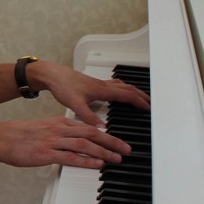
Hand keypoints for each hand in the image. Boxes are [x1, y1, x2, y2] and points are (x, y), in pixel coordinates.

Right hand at [0, 116, 131, 169]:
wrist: (0, 137)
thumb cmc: (19, 135)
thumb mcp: (43, 128)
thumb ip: (59, 134)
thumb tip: (73, 142)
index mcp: (59, 122)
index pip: (88, 127)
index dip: (106, 134)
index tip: (118, 141)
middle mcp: (59, 129)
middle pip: (92, 133)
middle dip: (112, 141)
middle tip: (126, 149)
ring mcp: (53, 141)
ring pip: (84, 144)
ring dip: (103, 151)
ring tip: (116, 158)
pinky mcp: (46, 153)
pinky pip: (70, 157)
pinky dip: (86, 160)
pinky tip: (97, 164)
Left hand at [31, 61, 150, 127]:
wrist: (53, 75)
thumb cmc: (63, 86)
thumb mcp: (75, 105)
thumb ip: (89, 117)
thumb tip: (102, 129)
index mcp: (103, 90)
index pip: (127, 95)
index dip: (139, 102)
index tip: (149, 108)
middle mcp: (103, 85)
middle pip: (128, 89)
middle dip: (141, 96)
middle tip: (150, 103)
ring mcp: (99, 83)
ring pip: (121, 85)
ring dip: (132, 91)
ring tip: (139, 97)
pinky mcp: (93, 83)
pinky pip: (114, 85)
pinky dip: (122, 88)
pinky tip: (117, 92)